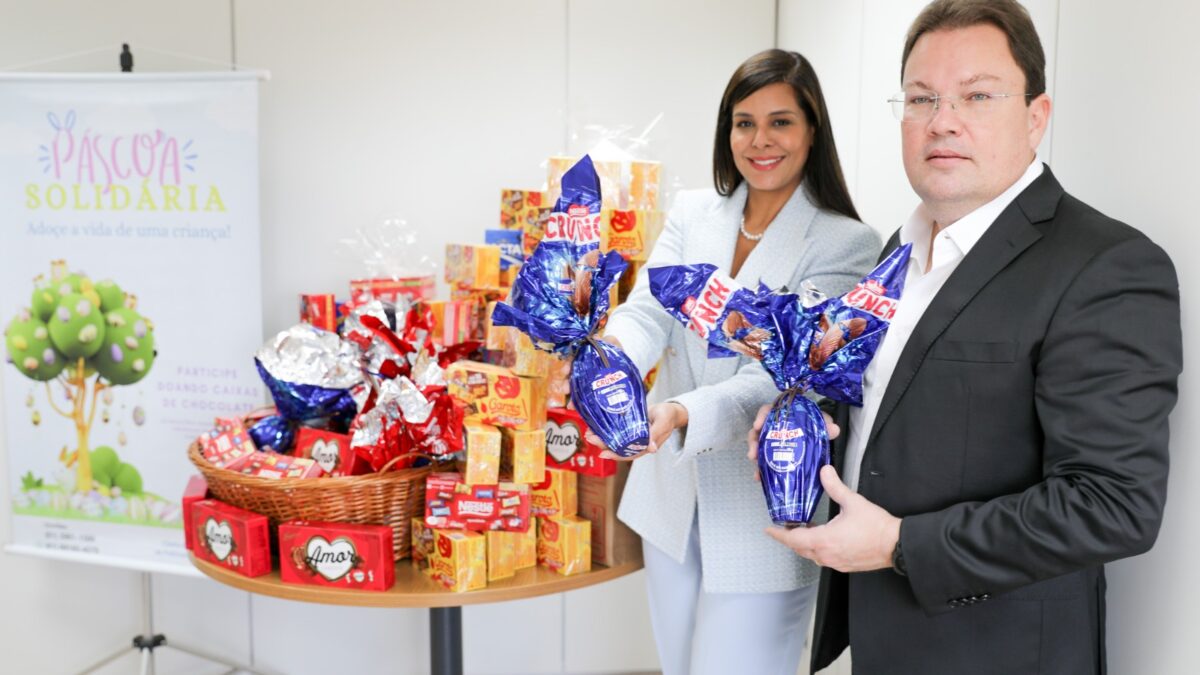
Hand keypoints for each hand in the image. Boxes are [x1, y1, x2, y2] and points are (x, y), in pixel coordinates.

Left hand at [590, 401, 684, 460]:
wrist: (669, 410)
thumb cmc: (668, 416)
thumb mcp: (664, 423)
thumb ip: (657, 434)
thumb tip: (652, 449)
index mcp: (645, 446)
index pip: (628, 454)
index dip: (615, 455)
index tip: (603, 454)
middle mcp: (636, 443)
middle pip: (617, 447)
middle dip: (602, 444)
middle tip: (589, 437)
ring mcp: (631, 435)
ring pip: (614, 440)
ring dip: (601, 437)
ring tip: (589, 432)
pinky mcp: (628, 427)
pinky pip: (616, 430)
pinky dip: (605, 429)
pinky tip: (595, 425)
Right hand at [747, 404, 839, 479]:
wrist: (817, 442)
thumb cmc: (816, 428)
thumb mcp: (820, 424)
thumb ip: (825, 425)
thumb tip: (834, 429)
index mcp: (784, 416)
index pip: (769, 411)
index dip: (761, 416)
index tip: (757, 425)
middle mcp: (775, 428)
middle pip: (758, 430)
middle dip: (753, 441)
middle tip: (753, 453)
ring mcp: (772, 442)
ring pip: (758, 446)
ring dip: (756, 457)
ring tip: (756, 468)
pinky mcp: (773, 456)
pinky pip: (763, 461)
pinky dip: (760, 469)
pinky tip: (759, 477)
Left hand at [765, 465, 900, 572]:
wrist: (896, 545)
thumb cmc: (876, 527)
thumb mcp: (853, 502)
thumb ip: (835, 486)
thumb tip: (824, 472)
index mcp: (824, 540)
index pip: (793, 539)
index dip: (779, 534)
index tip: (769, 530)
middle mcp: (826, 555)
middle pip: (799, 548)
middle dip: (789, 538)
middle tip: (783, 528)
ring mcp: (835, 563)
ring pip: (811, 555)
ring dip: (803, 544)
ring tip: (801, 531)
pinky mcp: (844, 565)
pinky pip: (823, 559)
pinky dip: (816, 549)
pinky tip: (821, 539)